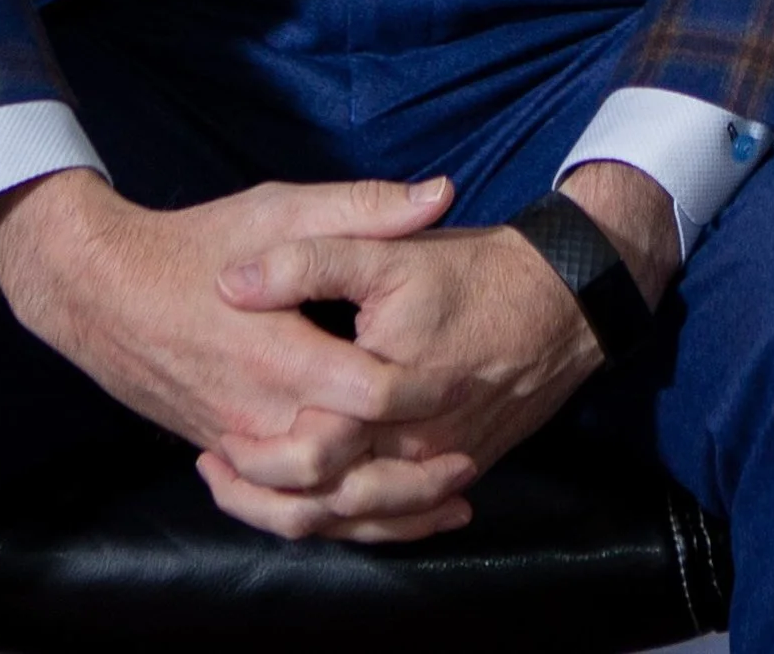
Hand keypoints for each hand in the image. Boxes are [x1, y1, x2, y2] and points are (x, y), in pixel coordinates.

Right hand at [0, 168, 466, 536]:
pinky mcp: (225, 454)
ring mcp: (239, 443)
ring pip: (318, 508)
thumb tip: (440, 195)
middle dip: (413, 478)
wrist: (101, 291)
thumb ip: (361, 207)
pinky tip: (375, 511)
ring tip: (444, 502)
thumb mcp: (278, 209)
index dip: (425, 395)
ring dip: (385, 515)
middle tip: (466, 460)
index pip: (369, 396)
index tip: (468, 382)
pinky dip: (336, 518)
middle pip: (349, 473)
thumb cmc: (194, 244)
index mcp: (280, 353)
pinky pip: (284, 508)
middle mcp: (260, 413)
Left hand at [196, 160, 678, 541]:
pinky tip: (321, 505)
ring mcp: (439, 465)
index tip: (212, 441)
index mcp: (388, 391)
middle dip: (265, 497)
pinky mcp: (457, 469)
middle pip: (328, 501)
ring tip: (247, 492)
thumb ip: (308, 260)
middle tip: (216, 470)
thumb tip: (233, 282)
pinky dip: (355, 521)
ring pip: (360, 520)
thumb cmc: (471, 272)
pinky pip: (399, 517)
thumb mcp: (386, 251)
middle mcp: (414, 444)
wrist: (561, 302)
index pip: (310, 452)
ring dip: (302, 515)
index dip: (255, 457)